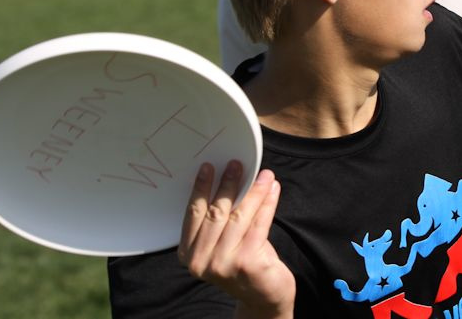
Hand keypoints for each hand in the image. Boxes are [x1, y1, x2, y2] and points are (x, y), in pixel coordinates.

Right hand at [178, 161, 294, 318]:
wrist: (262, 297)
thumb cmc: (242, 263)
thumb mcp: (223, 242)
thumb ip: (220, 218)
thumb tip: (230, 177)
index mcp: (189, 254)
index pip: (193, 213)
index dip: (201, 188)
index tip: (208, 166)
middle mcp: (201, 261)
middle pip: (216, 212)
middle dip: (228, 184)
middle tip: (236, 164)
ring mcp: (223, 263)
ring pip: (239, 216)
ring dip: (253, 191)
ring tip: (264, 175)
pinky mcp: (247, 263)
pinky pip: (259, 224)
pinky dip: (267, 203)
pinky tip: (272, 189)